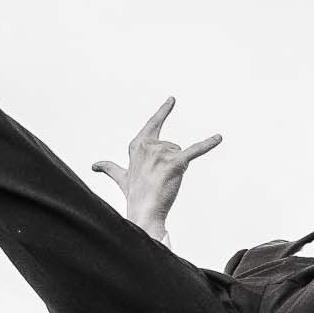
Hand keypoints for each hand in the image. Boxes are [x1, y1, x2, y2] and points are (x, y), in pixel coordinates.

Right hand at [90, 97, 221, 242]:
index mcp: (137, 145)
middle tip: (158, 179)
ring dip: (177, 168)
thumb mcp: (121, 178)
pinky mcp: (175, 162)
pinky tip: (219, 138)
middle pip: (171, 146)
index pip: (153, 124)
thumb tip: (94, 166)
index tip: (172, 100)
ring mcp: (161, 153)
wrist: (143, 212)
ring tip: (164, 181)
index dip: (163, 112)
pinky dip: (208, 144)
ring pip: (180, 153)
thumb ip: (110, 168)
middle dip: (170, 162)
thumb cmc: (134, 195)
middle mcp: (148, 146)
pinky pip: (195, 150)